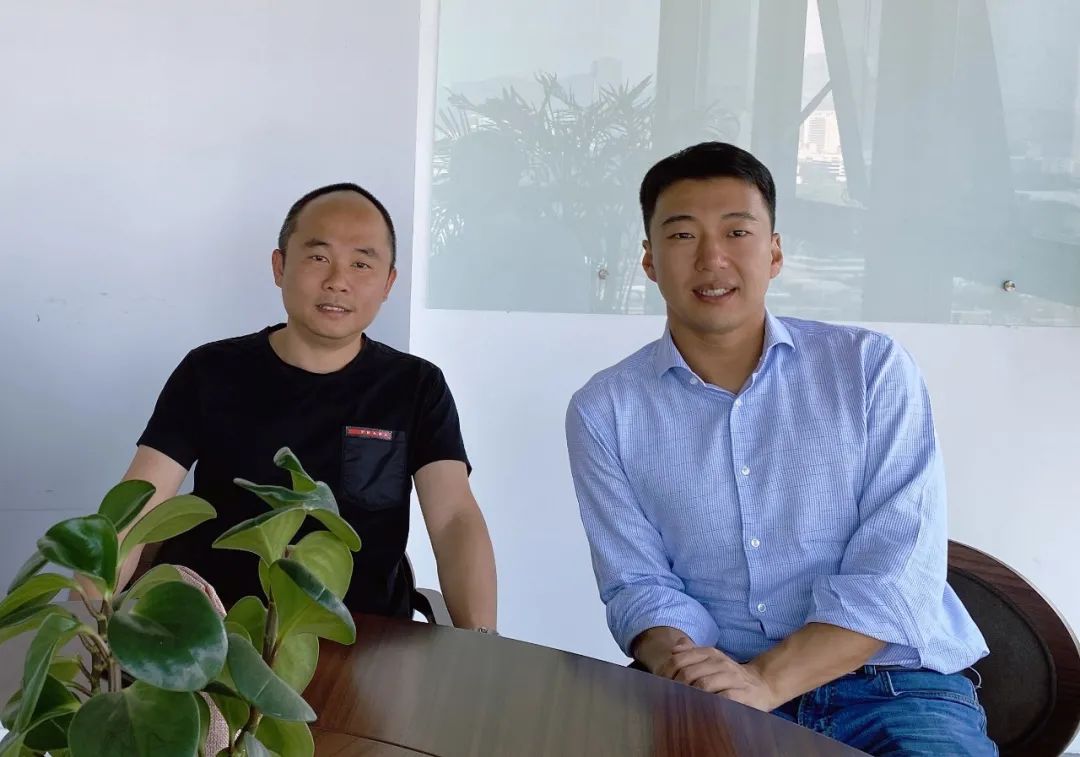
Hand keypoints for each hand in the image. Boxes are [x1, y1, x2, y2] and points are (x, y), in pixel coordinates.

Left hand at [659, 640, 780, 711]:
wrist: (762, 684)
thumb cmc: (731, 675)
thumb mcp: (712, 659)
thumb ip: (692, 652)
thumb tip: (674, 648)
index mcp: (711, 654)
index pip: (680, 659)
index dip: (667, 672)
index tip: (661, 684)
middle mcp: (721, 663)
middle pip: (689, 673)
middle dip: (676, 686)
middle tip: (669, 697)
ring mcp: (733, 678)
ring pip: (704, 685)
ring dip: (690, 696)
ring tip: (681, 704)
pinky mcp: (744, 695)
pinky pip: (723, 698)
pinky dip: (710, 704)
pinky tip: (702, 709)